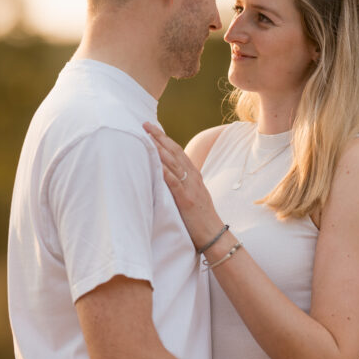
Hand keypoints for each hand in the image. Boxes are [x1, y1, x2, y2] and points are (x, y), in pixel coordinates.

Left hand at [143, 122, 221, 249]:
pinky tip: (155, 163)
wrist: (213, 234)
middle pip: (174, 151)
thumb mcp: (192, 195)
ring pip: (174, 163)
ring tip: (146, 137)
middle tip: (145, 124)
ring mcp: (190, 187)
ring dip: (159, 149)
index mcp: (193, 175)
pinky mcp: (186, 199)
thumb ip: (182, 183)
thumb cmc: (200, 217)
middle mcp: (192, 177)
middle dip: (159, 137)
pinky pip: (174, 182)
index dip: (165, 138)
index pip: (178, 151)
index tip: (152, 128)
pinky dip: (164, 171)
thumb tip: (167, 175)